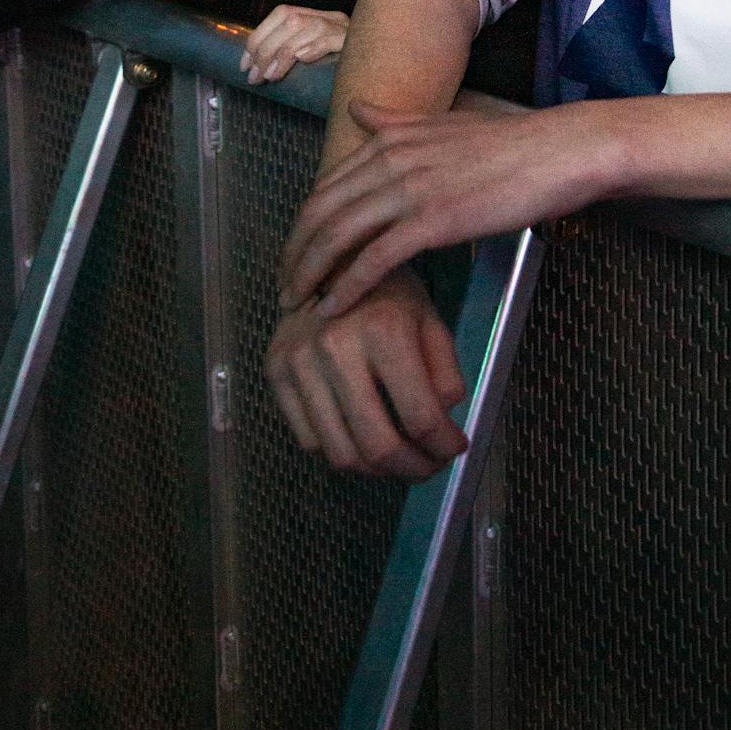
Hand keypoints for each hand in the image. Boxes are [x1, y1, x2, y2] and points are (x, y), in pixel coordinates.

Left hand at [240, 5, 347, 85]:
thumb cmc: (349, 72)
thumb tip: (262, 68)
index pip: (283, 13)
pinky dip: (311, 48)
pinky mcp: (356, 42)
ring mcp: (346, 28)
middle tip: (253, 76)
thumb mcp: (319, 59)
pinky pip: (330, 38)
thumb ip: (297, 55)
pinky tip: (301, 61)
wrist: (389, 67)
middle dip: (265, 48)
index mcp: (320, 17)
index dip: (259, 35)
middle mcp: (332, 17)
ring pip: (305, 27)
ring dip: (281, 53)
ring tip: (268, 76)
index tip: (244, 63)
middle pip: (291, 20)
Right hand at [265, 267, 467, 479]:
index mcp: (384, 330)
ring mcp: (300, 362)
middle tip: (429, 466)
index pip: (419, 416)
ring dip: (377, 471)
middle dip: (412, 469)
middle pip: (377, 445)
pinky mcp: (275, 372)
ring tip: (398, 460)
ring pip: (340, 453)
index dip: (444, 445)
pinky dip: (341, 452)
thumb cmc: (386, 290)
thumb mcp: (428, 319)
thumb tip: (445, 424)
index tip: (455, 448)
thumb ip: (444, 372)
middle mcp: (336, 347)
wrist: (328, 258)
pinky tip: (362, 439)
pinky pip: (309, 440)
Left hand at [279, 98, 609, 320]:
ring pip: (339, 236)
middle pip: (321, 212)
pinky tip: (332, 309)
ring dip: (310, 274)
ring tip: (296, 305)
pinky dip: (347, 287)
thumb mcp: (443, 123)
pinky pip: (375, 259)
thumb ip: (396, 121)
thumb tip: (358, 108)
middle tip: (284, 287)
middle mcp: (390, 158)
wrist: (556, 152)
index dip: (305, 225)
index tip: (295, 254)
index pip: (327, 187)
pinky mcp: (433, 220)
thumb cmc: (508, 144)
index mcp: (389, 137)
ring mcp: (410, 188)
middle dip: (295, 254)